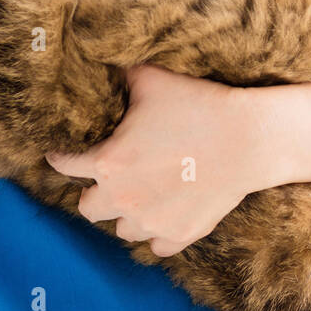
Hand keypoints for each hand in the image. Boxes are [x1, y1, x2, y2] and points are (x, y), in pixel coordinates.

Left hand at [45, 65, 268, 256]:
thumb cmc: (199, 105)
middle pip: (88, 209)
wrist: (249, 139)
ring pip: (122, 229)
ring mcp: (152, 222)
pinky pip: (155, 245)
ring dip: (126, 214)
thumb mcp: (153, 80)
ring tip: (140, 195)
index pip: (67, 166)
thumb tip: (104, 64)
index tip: (60, 156)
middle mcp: (123, 198)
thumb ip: (122, 77)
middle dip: (94, 193)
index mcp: (108, 162)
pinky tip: (164, 214)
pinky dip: (157, 232)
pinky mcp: (180, 235)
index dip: (61, 158)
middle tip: (108, 179)